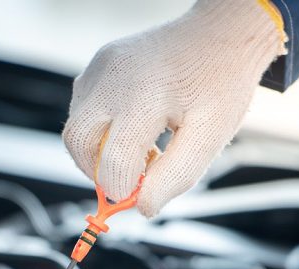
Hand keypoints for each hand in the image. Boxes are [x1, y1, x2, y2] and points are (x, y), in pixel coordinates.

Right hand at [63, 0, 284, 216]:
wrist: (222, 32)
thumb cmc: (221, 83)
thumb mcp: (210, 136)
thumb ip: (176, 176)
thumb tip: (142, 207)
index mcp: (145, 97)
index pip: (114, 161)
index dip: (123, 189)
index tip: (140, 195)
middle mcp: (113, 78)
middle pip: (77, 142)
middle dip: (97, 171)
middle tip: (129, 179)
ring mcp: (101, 66)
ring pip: (76, 125)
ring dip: (98, 150)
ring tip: (141, 151)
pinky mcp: (99, 62)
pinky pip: (84, 106)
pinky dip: (100, 128)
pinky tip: (134, 128)